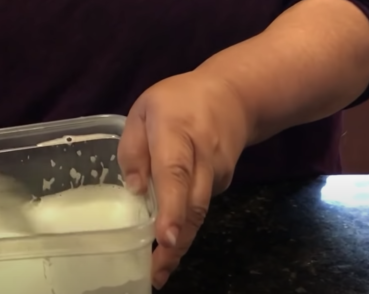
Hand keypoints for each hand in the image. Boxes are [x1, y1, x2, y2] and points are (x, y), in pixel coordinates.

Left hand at [117, 71, 250, 288]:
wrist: (235, 96)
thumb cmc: (178, 100)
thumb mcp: (144, 110)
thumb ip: (134, 147)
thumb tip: (133, 190)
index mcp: (176, 133)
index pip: (175, 173)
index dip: (170, 208)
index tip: (164, 238)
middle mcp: (202, 158)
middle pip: (193, 204)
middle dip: (176, 242)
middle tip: (156, 273)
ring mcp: (217, 173)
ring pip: (199, 213)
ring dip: (180, 242)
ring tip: (157, 270)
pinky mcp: (222, 184)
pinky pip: (199, 208)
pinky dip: (185, 226)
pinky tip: (168, 240)